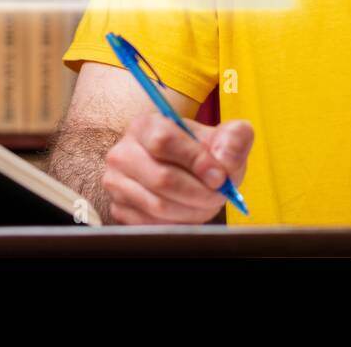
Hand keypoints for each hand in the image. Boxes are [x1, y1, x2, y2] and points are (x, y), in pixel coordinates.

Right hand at [102, 115, 252, 224]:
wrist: (183, 171)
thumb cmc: (201, 153)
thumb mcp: (222, 138)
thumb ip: (234, 139)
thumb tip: (225, 161)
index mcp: (145, 126)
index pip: (164, 141)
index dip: (196, 161)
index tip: (220, 176)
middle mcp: (123, 153)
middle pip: (162, 179)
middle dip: (200, 193)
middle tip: (220, 195)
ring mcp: (116, 183)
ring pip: (158, 206)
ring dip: (193, 211)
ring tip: (209, 204)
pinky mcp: (118, 209)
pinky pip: (151, 225)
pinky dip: (178, 224)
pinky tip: (190, 213)